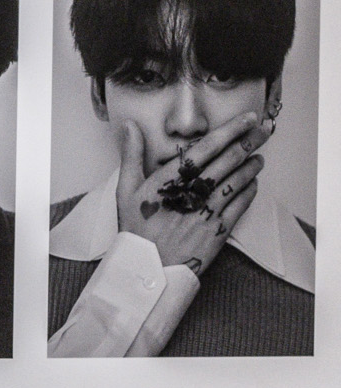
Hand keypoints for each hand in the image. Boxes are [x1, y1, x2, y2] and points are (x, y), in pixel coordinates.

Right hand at [113, 114, 268, 274]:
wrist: (145, 268)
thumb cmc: (135, 228)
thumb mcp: (125, 190)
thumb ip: (132, 155)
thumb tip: (130, 126)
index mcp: (167, 181)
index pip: (204, 149)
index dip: (229, 131)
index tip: (245, 119)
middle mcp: (189, 193)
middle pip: (227, 161)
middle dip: (248, 142)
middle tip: (262, 130)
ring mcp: (206, 212)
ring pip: (237, 180)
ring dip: (252, 165)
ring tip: (259, 155)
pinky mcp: (217, 230)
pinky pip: (240, 205)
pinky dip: (250, 190)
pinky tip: (253, 182)